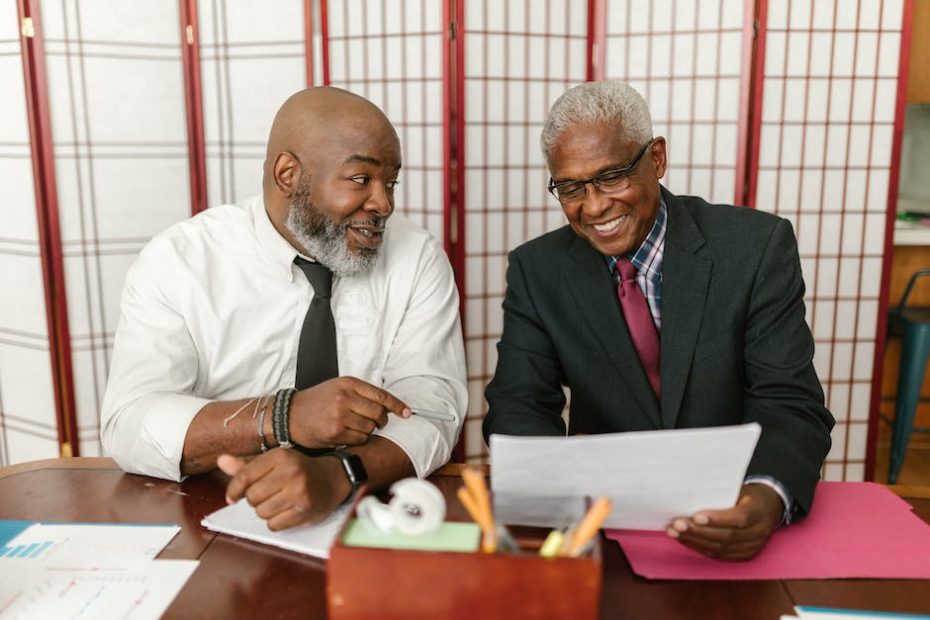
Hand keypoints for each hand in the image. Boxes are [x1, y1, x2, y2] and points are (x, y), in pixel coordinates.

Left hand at [217, 449, 350, 530]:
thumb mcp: (274, 462)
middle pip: (252, 497)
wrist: (332, 478)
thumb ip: (246, 465)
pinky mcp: (305, 510)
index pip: (244, 476)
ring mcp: (299, 492)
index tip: (232, 497)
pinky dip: (276, 522)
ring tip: (278, 502)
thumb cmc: (298, 469)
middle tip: (268, 494)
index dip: (234, 489)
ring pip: (262, 512)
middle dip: (255, 500)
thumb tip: (221, 460)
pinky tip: (286, 511)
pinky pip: (274, 525)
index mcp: (280, 456)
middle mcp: (290, 472)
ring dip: (265, 511)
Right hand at [288, 377, 410, 448]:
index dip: (397, 405)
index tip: (407, 413)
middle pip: (379, 412)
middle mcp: (344, 397)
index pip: (381, 395)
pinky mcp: (335, 432)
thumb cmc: (316, 402)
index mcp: (348, 383)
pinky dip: (358, 439)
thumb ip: (361, 394)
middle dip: (381, 420)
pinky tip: (347, 435)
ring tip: (354, 427)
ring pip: (370, 427)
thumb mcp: (338, 388)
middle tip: (375, 422)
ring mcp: (339, 415)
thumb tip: (389, 406)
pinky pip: (360, 439)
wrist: (289, 415)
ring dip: (367, 430)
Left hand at [666, 483, 782, 560]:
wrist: (769, 507)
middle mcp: (759, 532)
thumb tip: (690, 493)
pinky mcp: (744, 555)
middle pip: (726, 536)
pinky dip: (700, 547)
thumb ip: (720, 493)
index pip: (739, 519)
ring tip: (675, 532)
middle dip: (698, 531)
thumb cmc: (748, 495)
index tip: (695, 516)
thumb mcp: (739, 488)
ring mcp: (753, 546)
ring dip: (694, 540)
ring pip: (720, 548)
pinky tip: (685, 540)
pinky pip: (719, 555)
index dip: (717, 519)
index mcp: (758, 511)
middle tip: (677, 524)